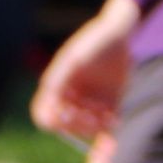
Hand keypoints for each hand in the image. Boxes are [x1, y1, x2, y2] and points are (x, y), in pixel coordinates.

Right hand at [35, 11, 130, 142]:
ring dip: (94, 128)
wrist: (118, 34)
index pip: (44, 116)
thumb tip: (47, 100)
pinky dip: (108, 127)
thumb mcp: (73, 59)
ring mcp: (90, 102)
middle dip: (77, 125)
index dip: (53, 122)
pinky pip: (106, 124)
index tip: (67, 116)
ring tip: (106, 116)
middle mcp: (70, 98)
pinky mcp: (109, 103)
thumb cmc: (91, 43)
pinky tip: (115, 119)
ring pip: (86, 128)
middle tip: (93, 118)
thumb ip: (58, 78)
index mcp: (56, 88)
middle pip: (66, 126)